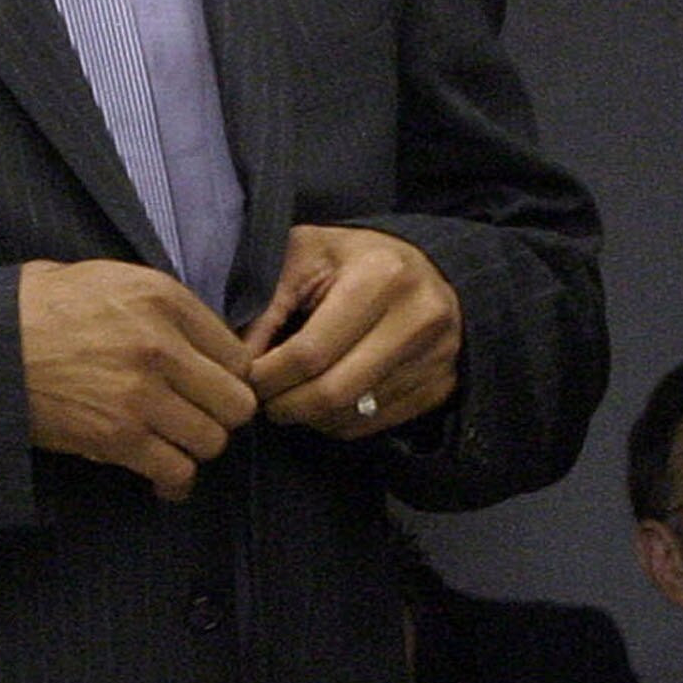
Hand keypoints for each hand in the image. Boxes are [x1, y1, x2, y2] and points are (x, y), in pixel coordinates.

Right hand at [19, 260, 257, 499]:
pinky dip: (174, 481)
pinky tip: (164, 478)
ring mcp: (141, 394)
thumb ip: (163, 305)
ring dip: (195, 448)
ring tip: (175, 443)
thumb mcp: (108, 279)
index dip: (226, 377)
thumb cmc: (40, 308)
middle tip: (197, 418)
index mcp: (163, 299)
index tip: (209, 388)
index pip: (237, 354)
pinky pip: (176, 471)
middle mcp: (161, 345)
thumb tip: (202, 339)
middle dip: (219, 416)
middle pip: (236, 402)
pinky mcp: (117, 436)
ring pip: (212, 441)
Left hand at [242, 225, 461, 438]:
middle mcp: (418, 319)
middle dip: (285, 405)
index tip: (245, 379)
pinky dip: (340, 422)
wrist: (429, 269)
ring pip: (352, 414)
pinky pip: (375, 425)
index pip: (310, 352)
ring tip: (293, 396)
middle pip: (332, 392)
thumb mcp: (306, 257)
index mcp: (381, 277)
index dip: (267, 376)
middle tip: (264, 400)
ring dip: (310, 417)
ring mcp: (437, 357)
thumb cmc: (354, 259)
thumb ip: (268, 305)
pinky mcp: (441, 386)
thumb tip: (240, 366)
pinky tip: (327, 400)